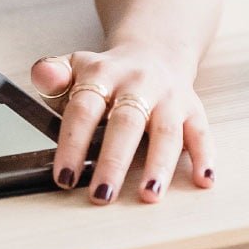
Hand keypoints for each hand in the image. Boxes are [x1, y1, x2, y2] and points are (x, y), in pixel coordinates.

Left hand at [29, 41, 215, 204]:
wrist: (153, 53)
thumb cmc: (106, 74)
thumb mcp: (73, 67)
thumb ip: (52, 75)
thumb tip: (44, 76)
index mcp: (102, 74)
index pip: (84, 109)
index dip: (73, 143)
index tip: (63, 177)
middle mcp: (138, 83)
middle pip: (126, 123)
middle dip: (113, 162)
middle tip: (101, 196)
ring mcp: (168, 97)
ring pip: (166, 131)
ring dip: (158, 165)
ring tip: (148, 195)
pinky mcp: (194, 109)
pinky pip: (202, 133)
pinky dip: (204, 157)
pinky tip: (203, 181)